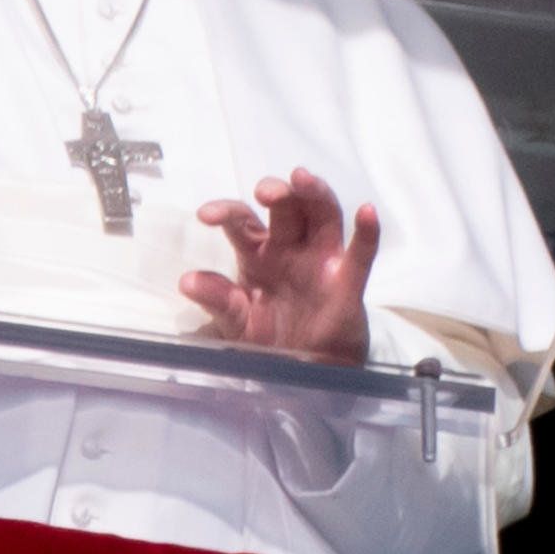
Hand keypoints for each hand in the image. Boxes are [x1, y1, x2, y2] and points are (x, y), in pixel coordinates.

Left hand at [183, 167, 379, 365]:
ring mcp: (321, 260)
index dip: (226, 212)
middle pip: (287, 207)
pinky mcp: (347, 281)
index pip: (242, 220)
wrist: (304, 375)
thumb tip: (187, 282)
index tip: (207, 216)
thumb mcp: (236, 323)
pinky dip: (367, 233)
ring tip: (303, 179)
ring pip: (323, 214)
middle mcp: (290, 247)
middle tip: (266, 192)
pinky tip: (367, 212)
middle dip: (277, 192)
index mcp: (258, 252)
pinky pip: (361, 254)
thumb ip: (217, 300)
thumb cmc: (271, 340)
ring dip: (315, 193)